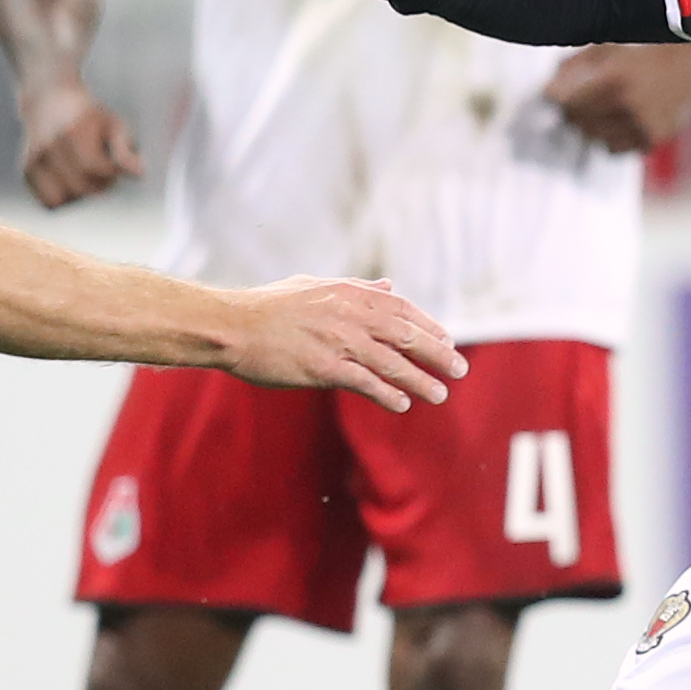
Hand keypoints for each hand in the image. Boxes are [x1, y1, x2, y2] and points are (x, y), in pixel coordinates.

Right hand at [20, 80, 143, 207]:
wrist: (49, 99)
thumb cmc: (88, 114)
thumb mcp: (113, 123)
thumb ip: (126, 150)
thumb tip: (140, 174)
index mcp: (72, 130)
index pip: (95, 168)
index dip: (110, 173)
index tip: (114, 165)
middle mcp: (48, 145)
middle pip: (79, 187)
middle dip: (98, 186)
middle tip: (102, 173)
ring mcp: (34, 159)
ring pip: (63, 199)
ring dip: (80, 195)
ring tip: (85, 177)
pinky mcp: (26, 171)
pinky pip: (49, 201)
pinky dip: (64, 198)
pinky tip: (70, 181)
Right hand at [224, 276, 465, 411]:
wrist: (231, 326)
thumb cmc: (268, 306)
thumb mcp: (315, 285)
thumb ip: (355, 287)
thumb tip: (389, 285)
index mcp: (348, 292)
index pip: (401, 309)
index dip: (428, 326)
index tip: (448, 341)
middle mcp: (349, 314)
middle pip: (405, 334)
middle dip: (437, 353)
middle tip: (459, 369)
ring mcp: (337, 341)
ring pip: (391, 362)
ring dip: (420, 380)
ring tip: (439, 394)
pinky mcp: (323, 367)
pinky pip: (365, 383)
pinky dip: (387, 394)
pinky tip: (402, 404)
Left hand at [544, 44, 690, 153]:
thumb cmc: (652, 47)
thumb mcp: (612, 46)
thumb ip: (577, 66)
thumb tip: (550, 87)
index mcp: (614, 81)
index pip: (564, 102)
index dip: (555, 96)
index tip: (553, 93)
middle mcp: (627, 108)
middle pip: (576, 122)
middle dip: (572, 110)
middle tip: (577, 98)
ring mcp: (641, 128)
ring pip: (593, 138)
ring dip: (590, 124)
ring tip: (601, 106)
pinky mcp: (651, 140)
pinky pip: (614, 148)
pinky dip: (610, 136)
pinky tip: (619, 118)